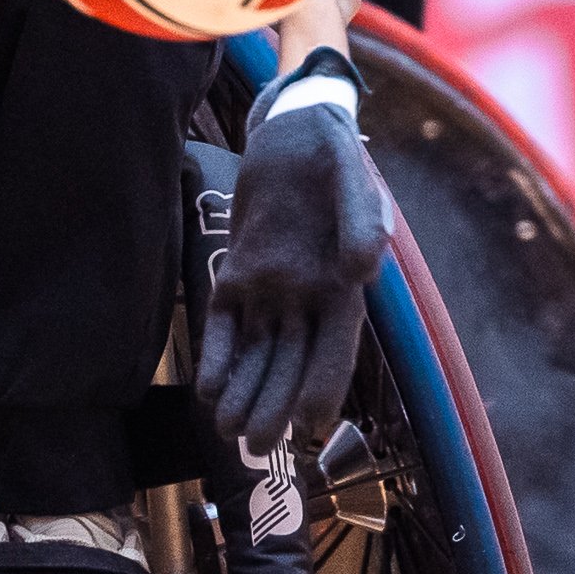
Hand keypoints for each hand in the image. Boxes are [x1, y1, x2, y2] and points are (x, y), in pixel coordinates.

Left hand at [199, 73, 385, 448]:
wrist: (292, 127)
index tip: (312, 424)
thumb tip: (366, 271)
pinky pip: (226, 321)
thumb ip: (362, 222)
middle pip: (292, 360)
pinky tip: (208, 386)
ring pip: (257, 350)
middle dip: (275, 404)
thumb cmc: (332, 153)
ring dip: (245, 390)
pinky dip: (219, 354)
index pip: (337, 348)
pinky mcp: (237, 271)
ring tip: (228, 432)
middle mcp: (307, 294)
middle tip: (257, 445)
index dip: (325, 386)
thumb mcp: (353, 177)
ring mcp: (270, 286)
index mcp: (343, 284)